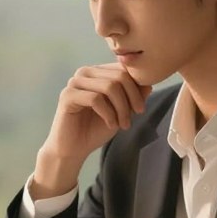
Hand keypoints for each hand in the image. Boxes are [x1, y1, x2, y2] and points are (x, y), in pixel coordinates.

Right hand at [33, 65, 151, 196]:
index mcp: (97, 72)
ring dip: (122, 108)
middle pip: (119, 75)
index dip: (137, 87)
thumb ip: (133, 96)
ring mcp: (75, 83)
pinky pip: (95, 99)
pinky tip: (110, 125)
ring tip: (123, 124)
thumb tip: (149, 83)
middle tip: (137, 115)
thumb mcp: (121, 111)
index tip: (141, 108)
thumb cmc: (95, 129)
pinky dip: (108, 113)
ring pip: (109, 86)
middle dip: (132, 97)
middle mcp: (85, 73)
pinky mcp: (67, 96)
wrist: (73, 149)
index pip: (124, 68)